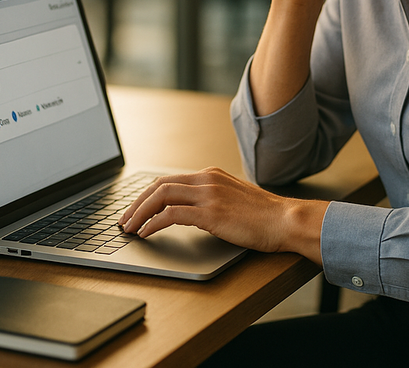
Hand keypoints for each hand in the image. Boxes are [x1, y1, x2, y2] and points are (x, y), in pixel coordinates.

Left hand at [117, 167, 327, 261]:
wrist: (284, 220)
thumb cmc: (263, 216)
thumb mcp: (234, 198)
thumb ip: (213, 197)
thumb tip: (192, 210)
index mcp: (211, 174)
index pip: (168, 179)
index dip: (146, 194)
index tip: (134, 208)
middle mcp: (207, 179)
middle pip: (159, 185)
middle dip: (136, 203)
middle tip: (124, 220)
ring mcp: (208, 195)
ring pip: (161, 196)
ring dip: (140, 213)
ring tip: (129, 228)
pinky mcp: (211, 213)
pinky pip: (172, 215)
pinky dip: (154, 224)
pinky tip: (146, 234)